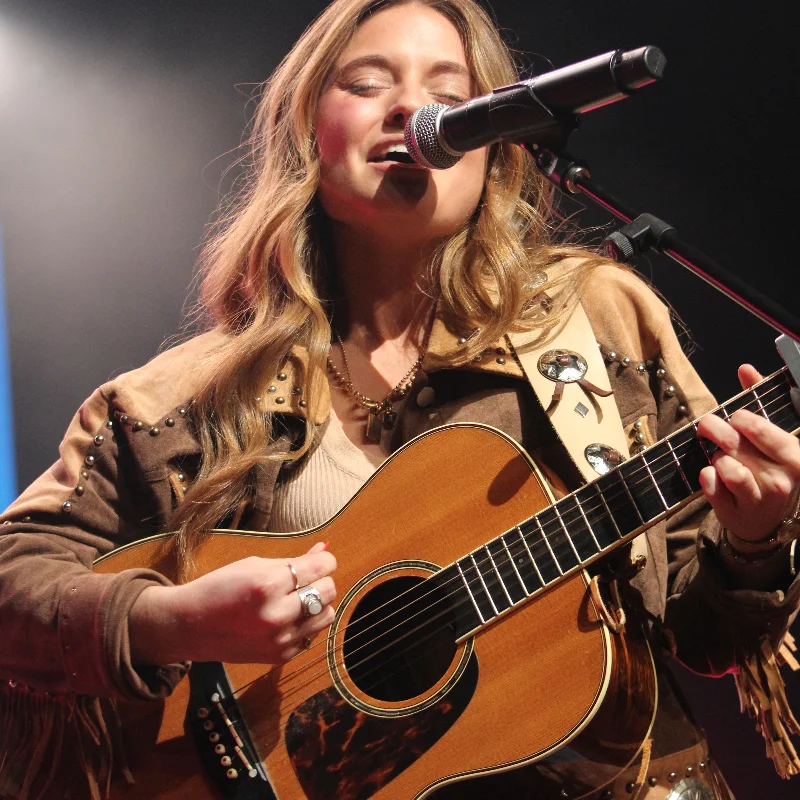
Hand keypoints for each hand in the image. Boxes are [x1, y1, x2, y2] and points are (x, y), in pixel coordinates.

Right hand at [130, 541, 336, 665]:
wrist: (190, 626)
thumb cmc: (220, 588)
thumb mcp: (254, 565)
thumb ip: (293, 561)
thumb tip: (325, 549)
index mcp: (268, 585)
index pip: (322, 567)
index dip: (324, 560)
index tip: (317, 561)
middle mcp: (276, 615)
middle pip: (329, 590)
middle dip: (321, 581)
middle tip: (303, 580)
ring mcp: (280, 640)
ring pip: (327, 615)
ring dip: (317, 604)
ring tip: (296, 600)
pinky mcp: (280, 657)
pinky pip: (312, 635)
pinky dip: (305, 624)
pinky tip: (286, 618)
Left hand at [696, 364, 799, 546]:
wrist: (765, 520)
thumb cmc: (768, 469)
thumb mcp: (771, 438)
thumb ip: (759, 401)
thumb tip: (746, 369)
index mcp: (794, 458)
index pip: (764, 431)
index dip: (743, 421)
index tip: (735, 418)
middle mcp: (780, 481)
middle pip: (735, 445)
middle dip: (715, 430)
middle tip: (708, 427)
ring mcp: (758, 500)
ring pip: (723, 465)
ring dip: (714, 458)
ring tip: (719, 458)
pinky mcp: (735, 513)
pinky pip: (710, 486)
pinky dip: (706, 478)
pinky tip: (711, 476)